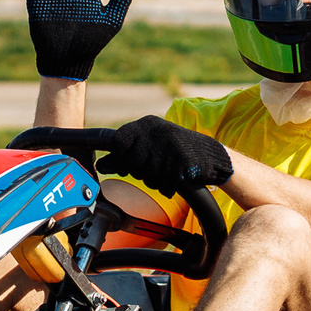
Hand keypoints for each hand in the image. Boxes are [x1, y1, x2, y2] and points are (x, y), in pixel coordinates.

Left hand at [97, 115, 234, 194]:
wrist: (210, 155)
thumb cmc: (174, 153)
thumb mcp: (149, 148)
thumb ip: (124, 156)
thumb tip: (100, 164)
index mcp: (146, 124)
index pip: (118, 141)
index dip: (120, 158)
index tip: (127, 166)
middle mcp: (156, 131)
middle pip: (131, 162)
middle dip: (141, 172)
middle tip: (155, 169)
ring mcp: (169, 144)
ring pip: (147, 175)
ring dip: (156, 181)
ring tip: (167, 173)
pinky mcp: (181, 160)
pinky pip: (163, 182)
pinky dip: (167, 186)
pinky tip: (175, 180)